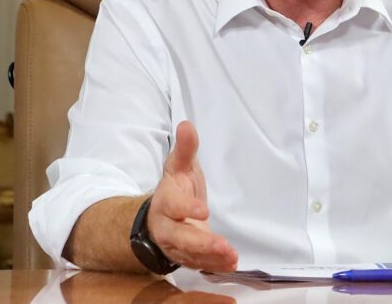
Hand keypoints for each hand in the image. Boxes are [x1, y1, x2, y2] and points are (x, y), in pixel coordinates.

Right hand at [147, 120, 238, 271]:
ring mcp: (177, 246)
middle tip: (222, 245)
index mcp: (165, 202)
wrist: (160, 218)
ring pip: (191, 255)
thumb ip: (185, 148)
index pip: (173, 207)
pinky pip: (200, 264)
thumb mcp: (179, 167)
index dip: (186, 209)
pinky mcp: (188, 258)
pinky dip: (214, 266)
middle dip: (201, 243)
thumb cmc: (175, 189)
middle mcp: (168, 228)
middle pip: (181, 239)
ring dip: (211, 257)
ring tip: (231, 256)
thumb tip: (187, 125)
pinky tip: (230, 263)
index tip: (203, 211)